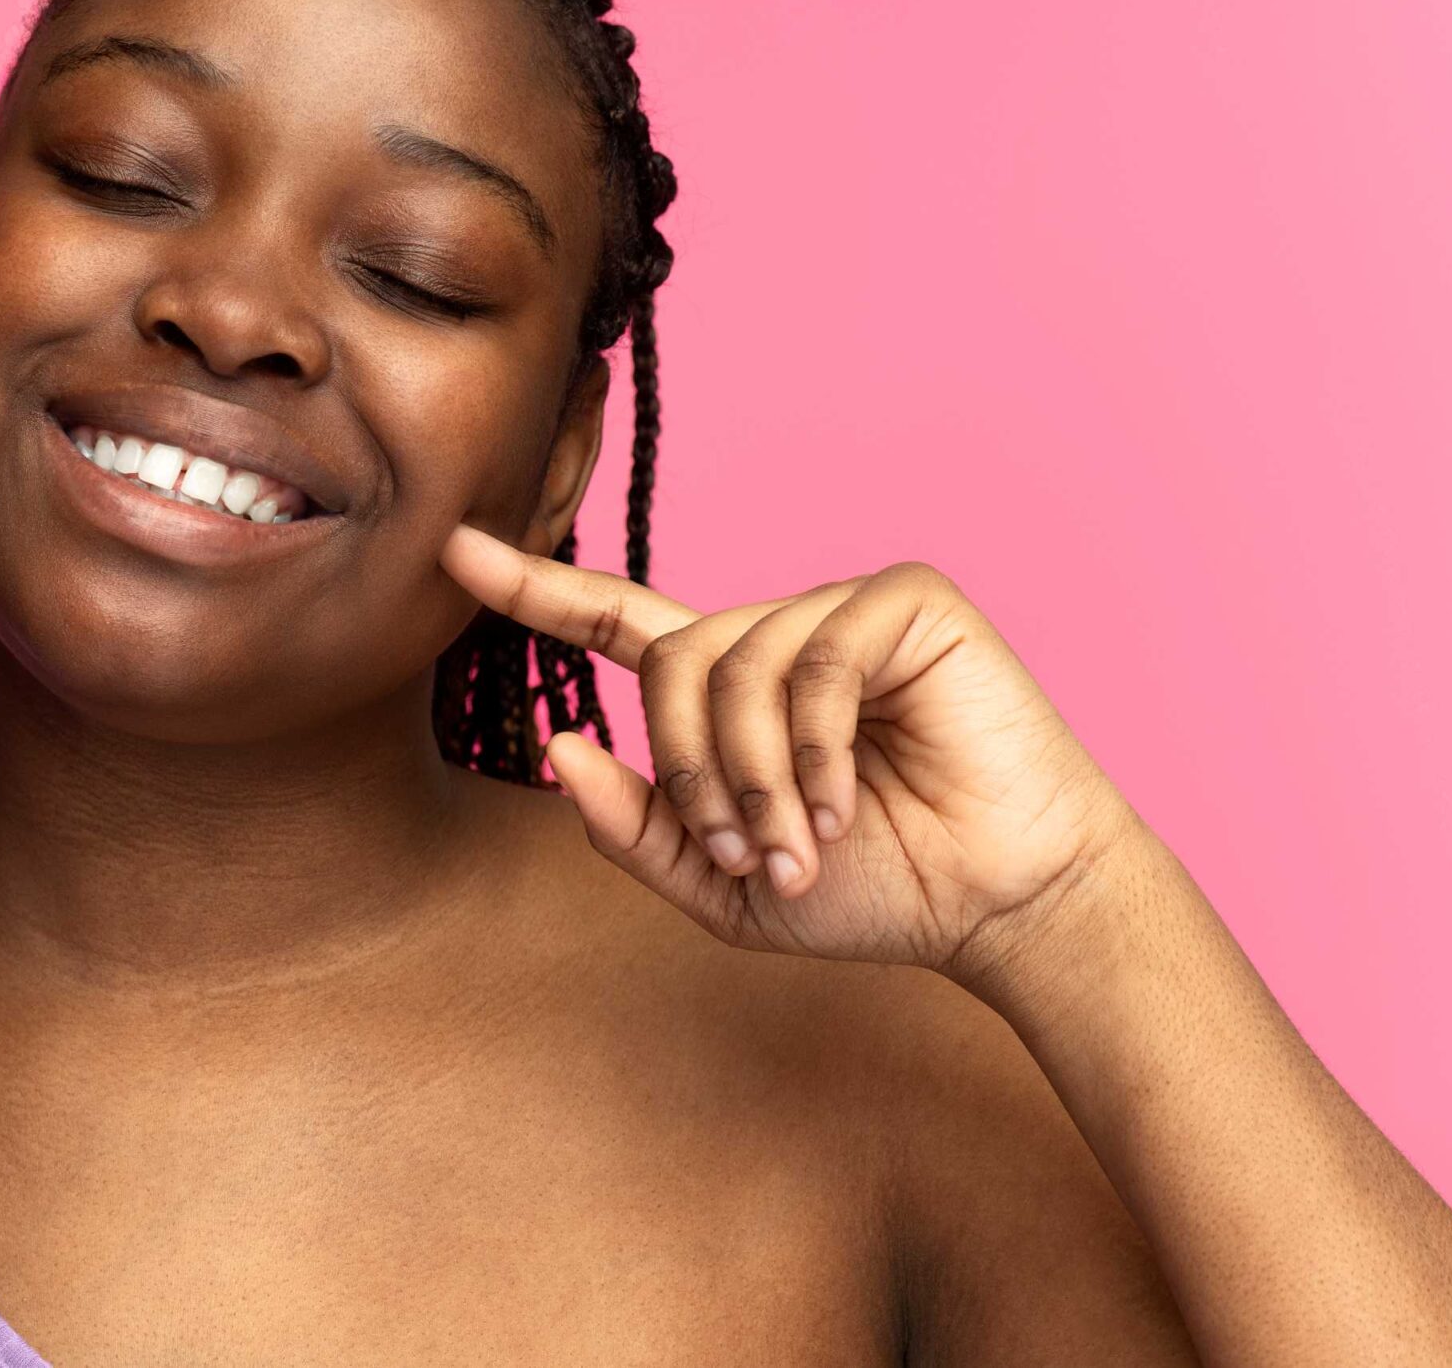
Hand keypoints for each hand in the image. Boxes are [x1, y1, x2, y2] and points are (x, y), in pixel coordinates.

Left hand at [439, 525, 1144, 980]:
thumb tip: (560, 749)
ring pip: (730, 661)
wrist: (999, 903)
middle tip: (741, 853)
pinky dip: (812, 746)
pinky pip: (812, 656)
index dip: (534, 585)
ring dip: (751, 775)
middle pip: (668, 660)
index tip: (452, 548)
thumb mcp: (722, 885)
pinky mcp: (904, 601)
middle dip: (693, 770)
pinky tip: (843, 804)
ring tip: (798, 845)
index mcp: (728, 687)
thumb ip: (634, 829)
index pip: (614, 621)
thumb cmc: (877, 890)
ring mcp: (840, 609)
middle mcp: (776, 633)